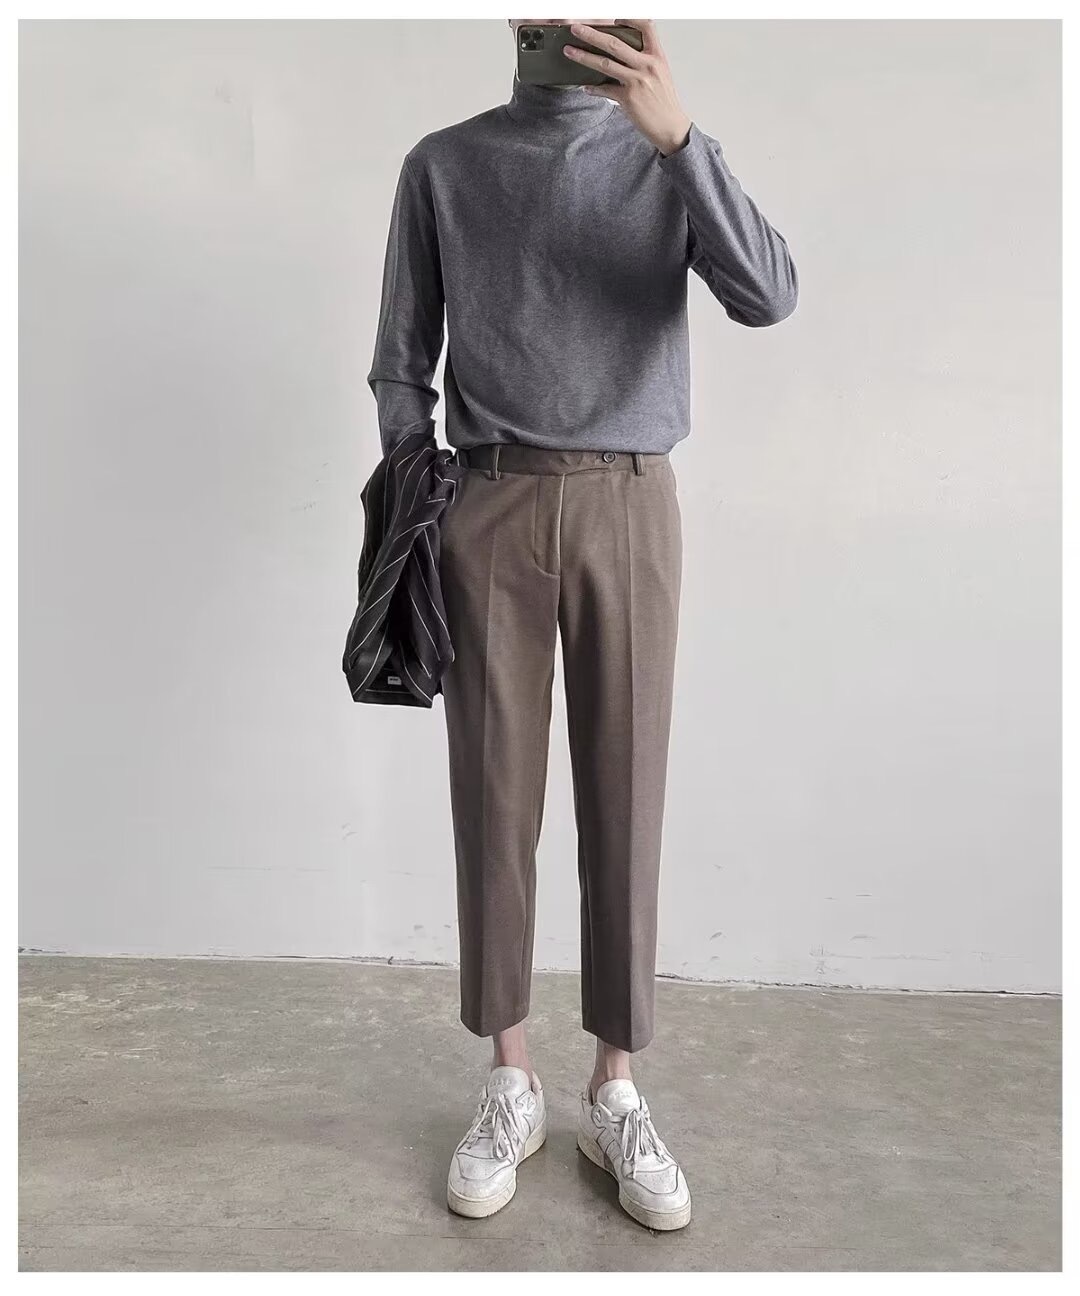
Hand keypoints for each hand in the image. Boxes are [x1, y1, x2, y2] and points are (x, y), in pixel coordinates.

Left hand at [562, 19, 692, 156]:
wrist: (670, 126)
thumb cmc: (665, 101)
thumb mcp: (661, 73)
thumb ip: (645, 60)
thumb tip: (624, 53)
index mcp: (657, 56)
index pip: (646, 27)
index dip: (629, 19)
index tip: (614, 20)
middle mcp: (646, 66)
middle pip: (615, 44)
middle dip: (592, 34)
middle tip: (577, 28)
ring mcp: (636, 82)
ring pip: (605, 64)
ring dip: (584, 56)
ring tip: (570, 51)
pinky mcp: (627, 99)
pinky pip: (605, 89)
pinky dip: (593, 88)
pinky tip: (586, 87)